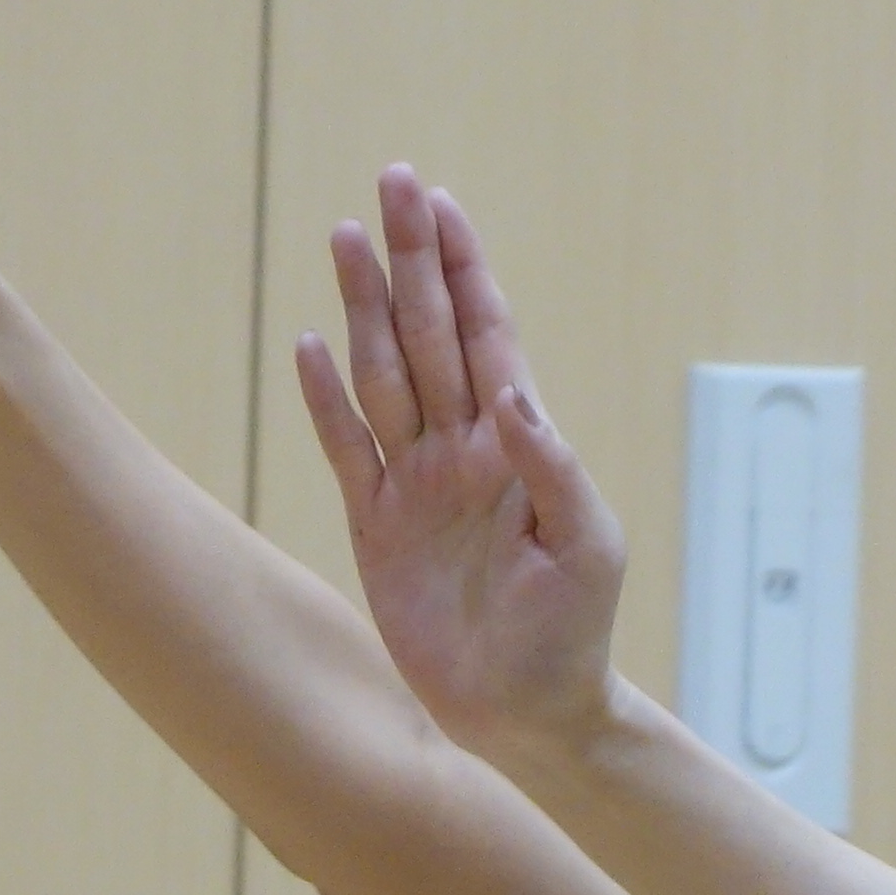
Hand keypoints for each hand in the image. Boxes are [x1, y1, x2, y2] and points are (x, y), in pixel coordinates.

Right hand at [293, 169, 626, 766]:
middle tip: (392, 184)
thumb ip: (551, 467)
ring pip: (382, 374)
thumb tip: (512, 395)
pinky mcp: (376, 528)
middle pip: (428, 333)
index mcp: (517, 441)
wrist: (526, 709)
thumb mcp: (586, 544)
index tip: (442, 205)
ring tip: (345, 236)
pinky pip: (344, 450)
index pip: (486, 333)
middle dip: (411, 258)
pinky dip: (323, 399)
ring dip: (364, 306)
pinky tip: (309, 344)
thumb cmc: (573, 627)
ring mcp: (415, 483)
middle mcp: (461, 447)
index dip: (465, 269)